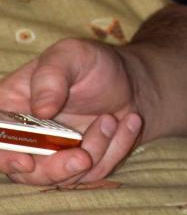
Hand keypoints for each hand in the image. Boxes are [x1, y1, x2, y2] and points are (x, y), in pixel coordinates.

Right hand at [0, 38, 142, 185]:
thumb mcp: (72, 54)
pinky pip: (96, 172)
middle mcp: (28, 135)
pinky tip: (128, 121)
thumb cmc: (93, 63)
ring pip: (64, 174)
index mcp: (13, 105)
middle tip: (84, 156)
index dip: (4, 154)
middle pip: (25, 170)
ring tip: (111, 118)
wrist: (132, 80)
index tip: (27, 161)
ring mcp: (54, 153)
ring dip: (95, 148)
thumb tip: (40, 110)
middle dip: (56, 169)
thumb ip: (52, 75)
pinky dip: (116, 148)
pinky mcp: (81, 164)